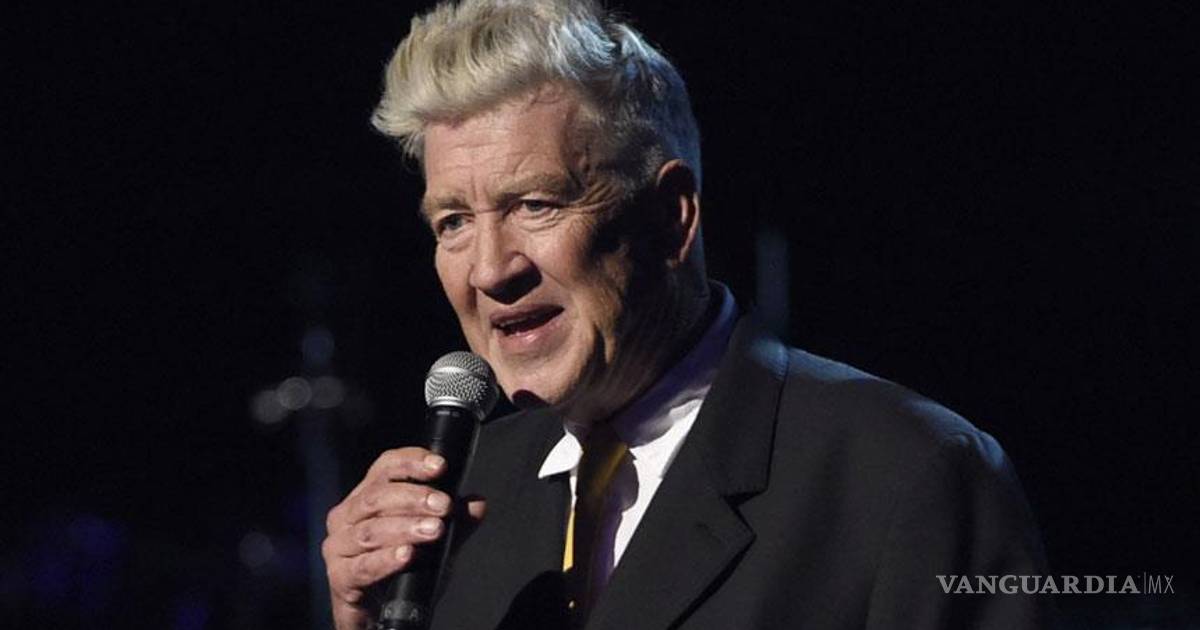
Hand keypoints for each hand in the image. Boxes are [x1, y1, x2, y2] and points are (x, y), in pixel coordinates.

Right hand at [322, 447, 486, 629]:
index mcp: (367, 497)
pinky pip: (363, 566)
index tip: (440, 466)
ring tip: (435, 530)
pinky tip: (408, 555)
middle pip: (377, 496)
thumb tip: (478, 504)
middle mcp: (347, 516)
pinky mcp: (340, 577)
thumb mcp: (436, 542)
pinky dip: (387, 559)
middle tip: (443, 506)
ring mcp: (339, 546)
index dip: (411, 462)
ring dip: (406, 528)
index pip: (385, 467)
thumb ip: (457, 523)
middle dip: (414, 498)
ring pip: (371, 530)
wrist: (379, 613)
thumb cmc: (404, 568)